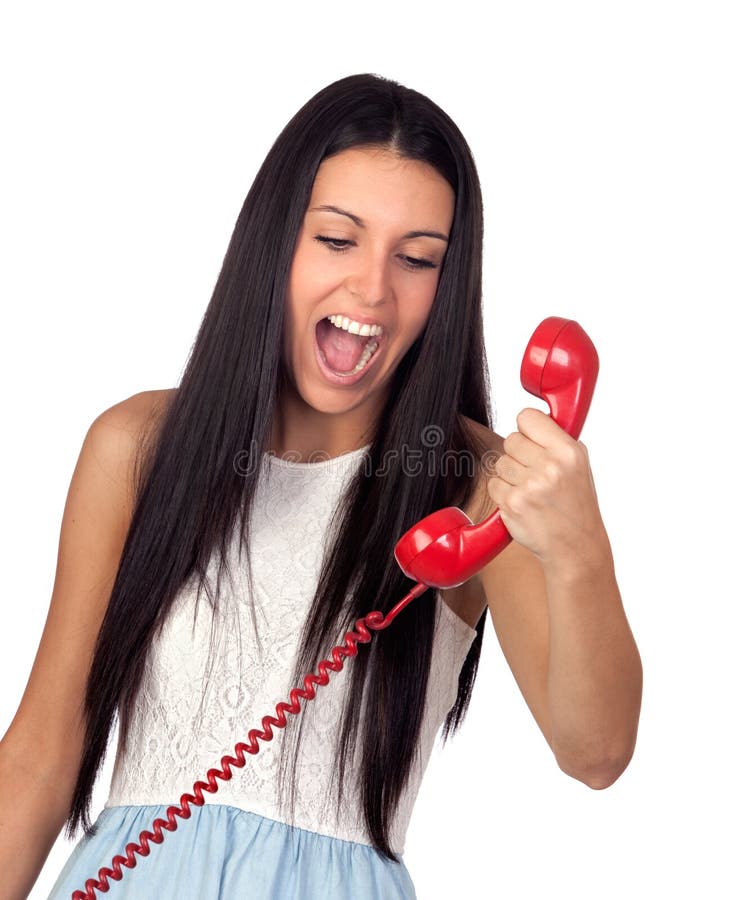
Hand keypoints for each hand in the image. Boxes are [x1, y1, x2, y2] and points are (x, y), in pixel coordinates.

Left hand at [487, 407, 608, 567]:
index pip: (528, 417)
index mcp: (568, 452)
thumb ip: (555, 440)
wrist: (576, 545)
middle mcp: (550, 466)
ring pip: (500, 462)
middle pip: (510, 440)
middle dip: (518, 455)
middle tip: (533, 472)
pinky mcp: (512, 504)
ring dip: (510, 475)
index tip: (531, 440)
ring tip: (531, 490)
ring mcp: (529, 486)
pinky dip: (503, 493)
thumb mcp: (579, 465)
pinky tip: (522, 502)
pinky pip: (493, 484)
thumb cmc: (576, 504)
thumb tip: (528, 420)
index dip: (527, 429)